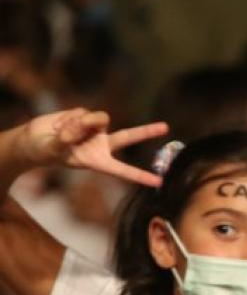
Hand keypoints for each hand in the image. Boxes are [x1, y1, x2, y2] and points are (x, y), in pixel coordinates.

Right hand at [7, 110, 168, 188]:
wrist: (32, 140)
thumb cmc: (43, 151)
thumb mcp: (54, 149)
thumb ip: (68, 138)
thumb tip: (82, 125)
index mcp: (97, 161)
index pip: (122, 169)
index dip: (140, 176)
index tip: (159, 182)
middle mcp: (101, 144)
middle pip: (128, 136)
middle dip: (146, 131)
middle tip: (166, 127)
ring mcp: (95, 129)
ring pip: (99, 119)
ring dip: (80, 123)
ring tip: (62, 131)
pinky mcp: (86, 117)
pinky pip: (83, 112)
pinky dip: (69, 117)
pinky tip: (59, 124)